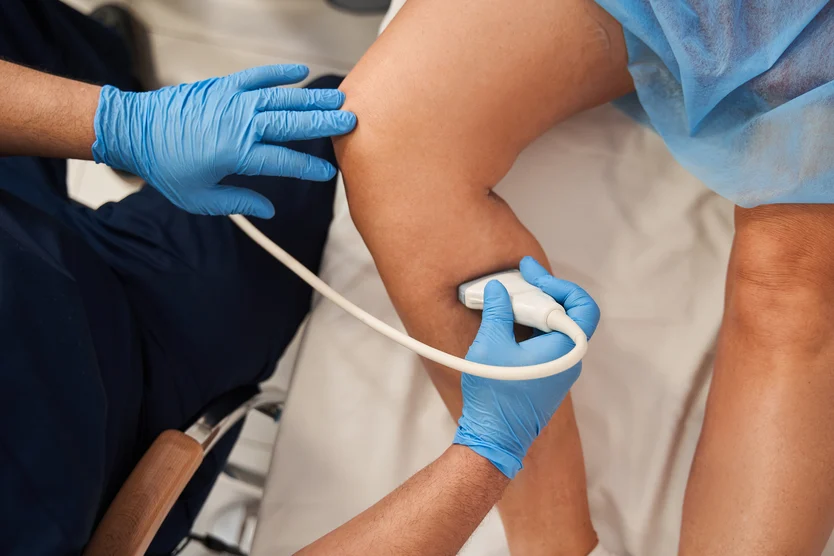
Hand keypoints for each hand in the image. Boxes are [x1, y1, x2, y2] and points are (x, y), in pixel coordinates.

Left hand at [91, 64, 355, 217]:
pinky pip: (257, 77)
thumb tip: (268, 209)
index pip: (283, 161)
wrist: (136, 131)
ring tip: (338, 98)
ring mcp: (232, 101)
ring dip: (311, 98)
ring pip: (281, 99)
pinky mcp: (223, 86)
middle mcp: (239, 124)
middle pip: (290, 123)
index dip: (308, 167)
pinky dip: (279, 73)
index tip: (328, 172)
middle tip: (350, 120)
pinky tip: (300, 73)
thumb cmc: (166, 167)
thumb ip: (239, 202)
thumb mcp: (200, 198)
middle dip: (323, 123)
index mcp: (235, 154)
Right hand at [454, 256, 600, 478]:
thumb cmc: (495, 394)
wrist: (493, 437)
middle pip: (570, 313)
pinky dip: (532, 326)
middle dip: (544, 291)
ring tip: (510, 297)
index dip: (558, 284)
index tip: (532, 274)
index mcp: (565, 348)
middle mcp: (569, 358)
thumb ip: (498, 311)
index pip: (581, 305)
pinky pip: (547, 342)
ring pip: (557, 327)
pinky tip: (509, 320)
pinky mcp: (548, 376)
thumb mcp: (491, 344)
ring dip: (536, 309)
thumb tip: (499, 289)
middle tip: (521, 278)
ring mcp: (560, 369)